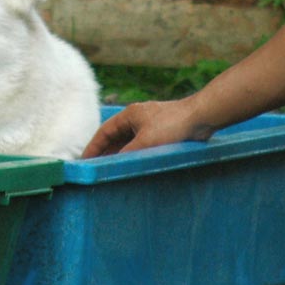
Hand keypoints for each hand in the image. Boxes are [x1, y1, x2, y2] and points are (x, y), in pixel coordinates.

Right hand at [82, 99, 208, 157]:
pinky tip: (132, 165)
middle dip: (104, 151)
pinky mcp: (161, 132)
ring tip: (110, 169)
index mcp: (129, 115)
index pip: (104, 131)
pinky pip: (140, 145)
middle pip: (115, 137)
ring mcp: (149, 125)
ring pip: (128, 141)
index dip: (93, 146)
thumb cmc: (172, 125)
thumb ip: (127, 153)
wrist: (200, 117)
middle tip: (94, 167)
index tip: (84, 160)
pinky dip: (133, 154)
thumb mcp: (145, 141)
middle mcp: (136, 118)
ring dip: (119, 154)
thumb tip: (112, 165)